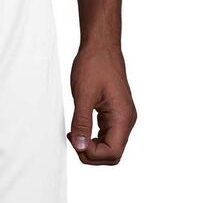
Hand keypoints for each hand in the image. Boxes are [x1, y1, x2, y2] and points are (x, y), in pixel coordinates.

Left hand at [67, 47, 136, 164]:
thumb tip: (80, 146)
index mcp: (123, 117)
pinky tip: (79, 130)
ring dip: (91, 148)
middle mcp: (126, 120)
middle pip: (112, 155)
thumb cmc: (95, 65)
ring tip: (75, 134)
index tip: (76, 139)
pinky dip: (92, 139)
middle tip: (74, 139)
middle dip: (91, 154)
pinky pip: (106, 137)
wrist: (101, 47)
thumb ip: (82, 123)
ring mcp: (121, 118)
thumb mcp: (84, 95)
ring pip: (109, 148)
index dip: (92, 153)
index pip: (112, 153)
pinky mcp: (114, 115)